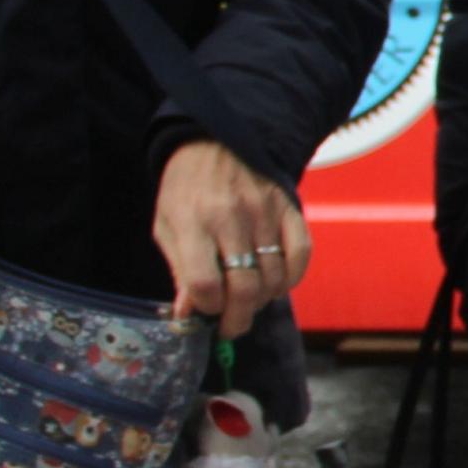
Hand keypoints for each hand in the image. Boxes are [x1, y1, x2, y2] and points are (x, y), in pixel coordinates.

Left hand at [152, 139, 307, 338]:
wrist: (214, 140)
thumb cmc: (185, 189)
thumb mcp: (167, 226)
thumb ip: (179, 270)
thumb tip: (188, 315)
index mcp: (193, 222)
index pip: (205, 284)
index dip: (207, 308)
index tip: (206, 311)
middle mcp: (231, 218)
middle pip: (245, 288)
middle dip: (238, 319)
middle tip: (232, 326)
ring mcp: (265, 212)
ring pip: (274, 278)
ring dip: (263, 300)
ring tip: (250, 300)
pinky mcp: (289, 208)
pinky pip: (300, 255)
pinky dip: (291, 278)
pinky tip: (276, 282)